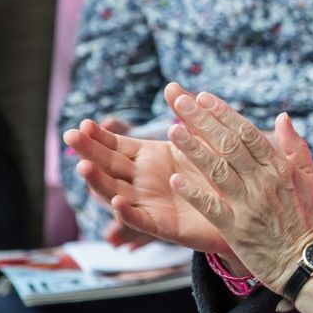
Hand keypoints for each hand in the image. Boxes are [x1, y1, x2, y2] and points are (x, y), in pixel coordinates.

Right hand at [64, 106, 234, 259]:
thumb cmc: (217, 171)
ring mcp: (149, 204)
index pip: (116, 146)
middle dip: (89, 152)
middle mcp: (142, 181)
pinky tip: (117, 201)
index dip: (99, 137)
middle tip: (70, 137)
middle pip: (108, 166)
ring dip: (98, 181)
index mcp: (148, 159)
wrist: (241, 207)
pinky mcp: (164, 226)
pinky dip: (128, 213)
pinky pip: (142, 221)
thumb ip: (186, 117)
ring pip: (116, 193)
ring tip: (84, 166)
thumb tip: (172, 85)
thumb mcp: (201, 140)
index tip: (84, 124)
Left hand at [162, 86, 312, 293]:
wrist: (307, 262)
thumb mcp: (310, 180)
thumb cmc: (308, 221)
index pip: (247, 133)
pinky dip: (194, 193)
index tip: (203, 97)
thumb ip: (295, 147)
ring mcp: (250, 205)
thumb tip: (281, 117)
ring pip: (217, 170)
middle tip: (179, 102)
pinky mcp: (237, 229)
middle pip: (229, 145)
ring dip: (193, 149)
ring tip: (172, 130)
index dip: (223, 113)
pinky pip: (212, 207)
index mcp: (280, 168)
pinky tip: (175, 179)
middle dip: (202, 121)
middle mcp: (264, 182)